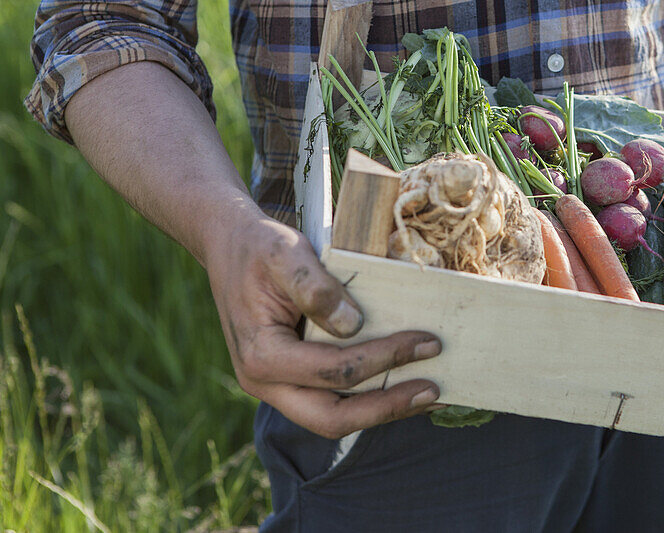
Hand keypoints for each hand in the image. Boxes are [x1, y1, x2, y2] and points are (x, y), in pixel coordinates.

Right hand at [206, 212, 442, 438]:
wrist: (230, 245)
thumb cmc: (259, 246)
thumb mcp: (284, 251)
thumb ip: (314, 286)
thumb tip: (353, 324)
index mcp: (261, 356)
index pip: (333, 371)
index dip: (383, 359)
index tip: (427, 342)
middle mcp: (264, 383)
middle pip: (331, 418)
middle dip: (386, 407)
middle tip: (433, 390)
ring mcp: (276, 387)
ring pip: (333, 418)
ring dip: (383, 410)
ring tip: (430, 395)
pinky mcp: (291, 381)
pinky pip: (331, 401)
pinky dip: (368, 398)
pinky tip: (404, 384)